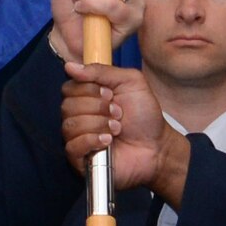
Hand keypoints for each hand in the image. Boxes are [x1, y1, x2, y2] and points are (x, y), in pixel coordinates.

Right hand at [62, 63, 190, 199]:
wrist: (157, 146)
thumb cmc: (144, 116)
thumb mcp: (130, 82)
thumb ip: (101, 71)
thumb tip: (70, 66)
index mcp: (86, 97)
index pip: (68, 88)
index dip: (89, 90)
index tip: (111, 94)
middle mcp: (78, 117)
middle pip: (67, 106)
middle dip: (97, 108)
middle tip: (118, 113)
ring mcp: (78, 138)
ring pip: (70, 125)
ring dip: (98, 124)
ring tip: (117, 128)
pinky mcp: (80, 159)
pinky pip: (72, 146)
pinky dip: (92, 140)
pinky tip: (108, 141)